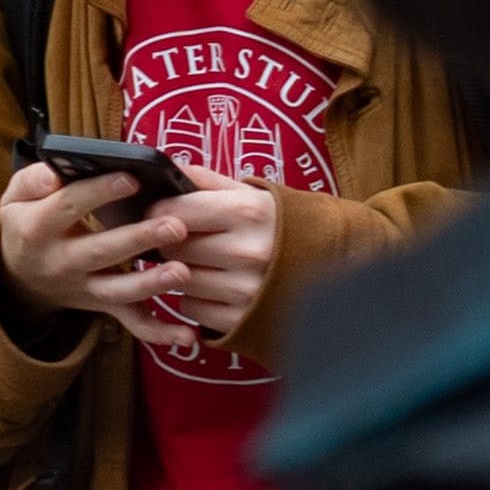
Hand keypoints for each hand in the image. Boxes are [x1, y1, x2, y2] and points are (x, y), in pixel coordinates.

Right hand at [0, 162, 270, 345]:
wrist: (18, 276)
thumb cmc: (27, 223)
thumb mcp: (16, 198)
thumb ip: (31, 181)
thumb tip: (54, 174)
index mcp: (37, 228)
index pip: (68, 206)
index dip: (99, 192)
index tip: (132, 178)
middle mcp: (61, 261)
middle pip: (100, 251)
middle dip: (138, 239)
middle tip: (175, 226)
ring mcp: (84, 287)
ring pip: (119, 290)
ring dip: (151, 283)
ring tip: (183, 272)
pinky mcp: (103, 305)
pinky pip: (131, 322)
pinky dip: (159, 332)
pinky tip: (187, 335)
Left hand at [130, 174, 278, 350]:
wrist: (333, 268)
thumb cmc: (284, 226)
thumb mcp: (255, 195)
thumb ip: (208, 182)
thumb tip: (167, 169)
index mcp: (248, 212)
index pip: (175, 211)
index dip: (159, 211)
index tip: (157, 212)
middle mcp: (247, 252)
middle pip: (173, 247)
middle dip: (170, 242)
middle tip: (181, 239)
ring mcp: (246, 290)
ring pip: (179, 279)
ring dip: (182, 271)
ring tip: (203, 263)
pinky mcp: (243, 320)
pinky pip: (191, 308)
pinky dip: (194, 298)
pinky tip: (214, 287)